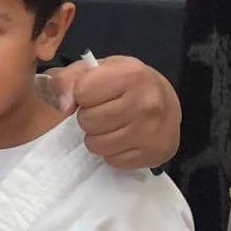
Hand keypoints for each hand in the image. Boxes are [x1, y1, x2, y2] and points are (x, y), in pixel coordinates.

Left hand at [49, 55, 179, 169]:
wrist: (167, 100)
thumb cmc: (126, 82)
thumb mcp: (97, 69)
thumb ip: (69, 79)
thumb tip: (63, 106)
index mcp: (131, 74)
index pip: (81, 93)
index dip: (82, 94)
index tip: (95, 92)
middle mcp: (146, 102)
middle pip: (87, 121)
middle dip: (89, 117)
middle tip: (105, 110)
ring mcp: (152, 131)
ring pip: (97, 145)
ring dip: (98, 137)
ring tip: (113, 124)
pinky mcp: (155, 153)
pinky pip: (112, 160)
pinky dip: (113, 152)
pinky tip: (125, 138)